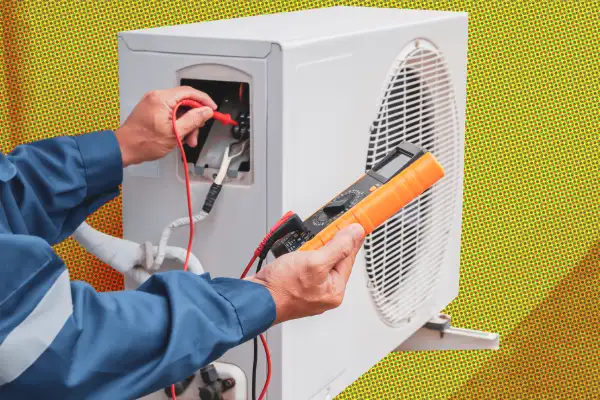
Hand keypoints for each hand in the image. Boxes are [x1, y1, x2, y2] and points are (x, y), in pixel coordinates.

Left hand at [115, 86, 217, 166]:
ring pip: (179, 109)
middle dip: (194, 118)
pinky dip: (177, 123)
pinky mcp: (152, 110)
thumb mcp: (174, 133)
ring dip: (186, 124)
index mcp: (162, 99)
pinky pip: (170, 113)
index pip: (189, 92)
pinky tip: (178, 136)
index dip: (204, 100)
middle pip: (185, 102)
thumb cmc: (143, 142)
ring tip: (187, 140)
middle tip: (196, 133)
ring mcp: (153, 103)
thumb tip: (206, 111)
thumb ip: (193, 120)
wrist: (124, 149)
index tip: (212, 109)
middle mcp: (157, 97)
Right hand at [248, 224, 365, 324]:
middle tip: (318, 236)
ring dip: (311, 248)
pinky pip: (305, 264)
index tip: (354, 224)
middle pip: (334, 258)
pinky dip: (301, 255)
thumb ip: (338, 247)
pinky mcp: (296, 285)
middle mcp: (324, 292)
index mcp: (335, 290)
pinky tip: (294, 253)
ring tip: (301, 248)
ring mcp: (310, 289)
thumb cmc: (281, 288)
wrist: (255, 298)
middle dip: (326, 243)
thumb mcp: (315, 262)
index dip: (350, 238)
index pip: (349, 257)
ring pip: (318, 260)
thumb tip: (355, 234)